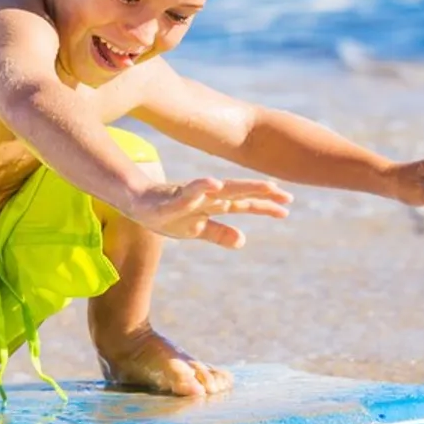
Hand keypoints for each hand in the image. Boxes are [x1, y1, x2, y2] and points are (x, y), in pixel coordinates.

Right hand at [127, 177, 292, 248]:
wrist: (136, 204)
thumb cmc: (166, 215)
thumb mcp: (196, 230)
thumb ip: (219, 233)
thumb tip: (243, 240)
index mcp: (212, 205)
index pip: (243, 203)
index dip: (265, 205)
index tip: (287, 206)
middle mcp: (206, 197)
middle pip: (238, 193)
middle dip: (261, 193)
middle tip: (286, 194)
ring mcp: (189, 195)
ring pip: (219, 190)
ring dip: (241, 187)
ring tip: (264, 186)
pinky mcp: (171, 198)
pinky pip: (188, 193)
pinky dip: (201, 188)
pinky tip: (214, 184)